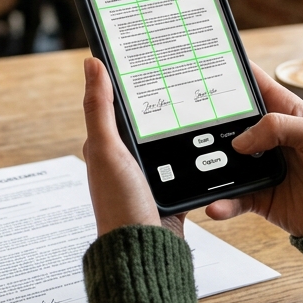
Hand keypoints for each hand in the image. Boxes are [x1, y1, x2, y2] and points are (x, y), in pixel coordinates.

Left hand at [82, 57, 184, 237]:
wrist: (147, 251)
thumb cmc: (119, 205)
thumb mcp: (107, 149)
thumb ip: (99, 107)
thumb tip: (92, 63)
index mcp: (104, 144)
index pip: (115, 101)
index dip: (128, 77)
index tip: (145, 51)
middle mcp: (124, 157)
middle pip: (147, 117)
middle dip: (162, 97)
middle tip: (182, 68)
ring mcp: (148, 172)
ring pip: (168, 136)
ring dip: (183, 123)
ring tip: (201, 95)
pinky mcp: (170, 186)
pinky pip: (185, 159)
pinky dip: (197, 150)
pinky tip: (211, 138)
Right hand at [205, 62, 302, 237]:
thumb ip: (280, 128)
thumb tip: (242, 140)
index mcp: (283, 112)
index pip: (253, 86)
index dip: (231, 75)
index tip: (205, 66)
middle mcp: (267, 138)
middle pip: (229, 124)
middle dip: (207, 122)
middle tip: (186, 121)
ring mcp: (259, 166)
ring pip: (224, 162)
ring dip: (209, 166)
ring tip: (196, 169)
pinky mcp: (258, 195)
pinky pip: (232, 197)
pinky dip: (222, 203)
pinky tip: (215, 205)